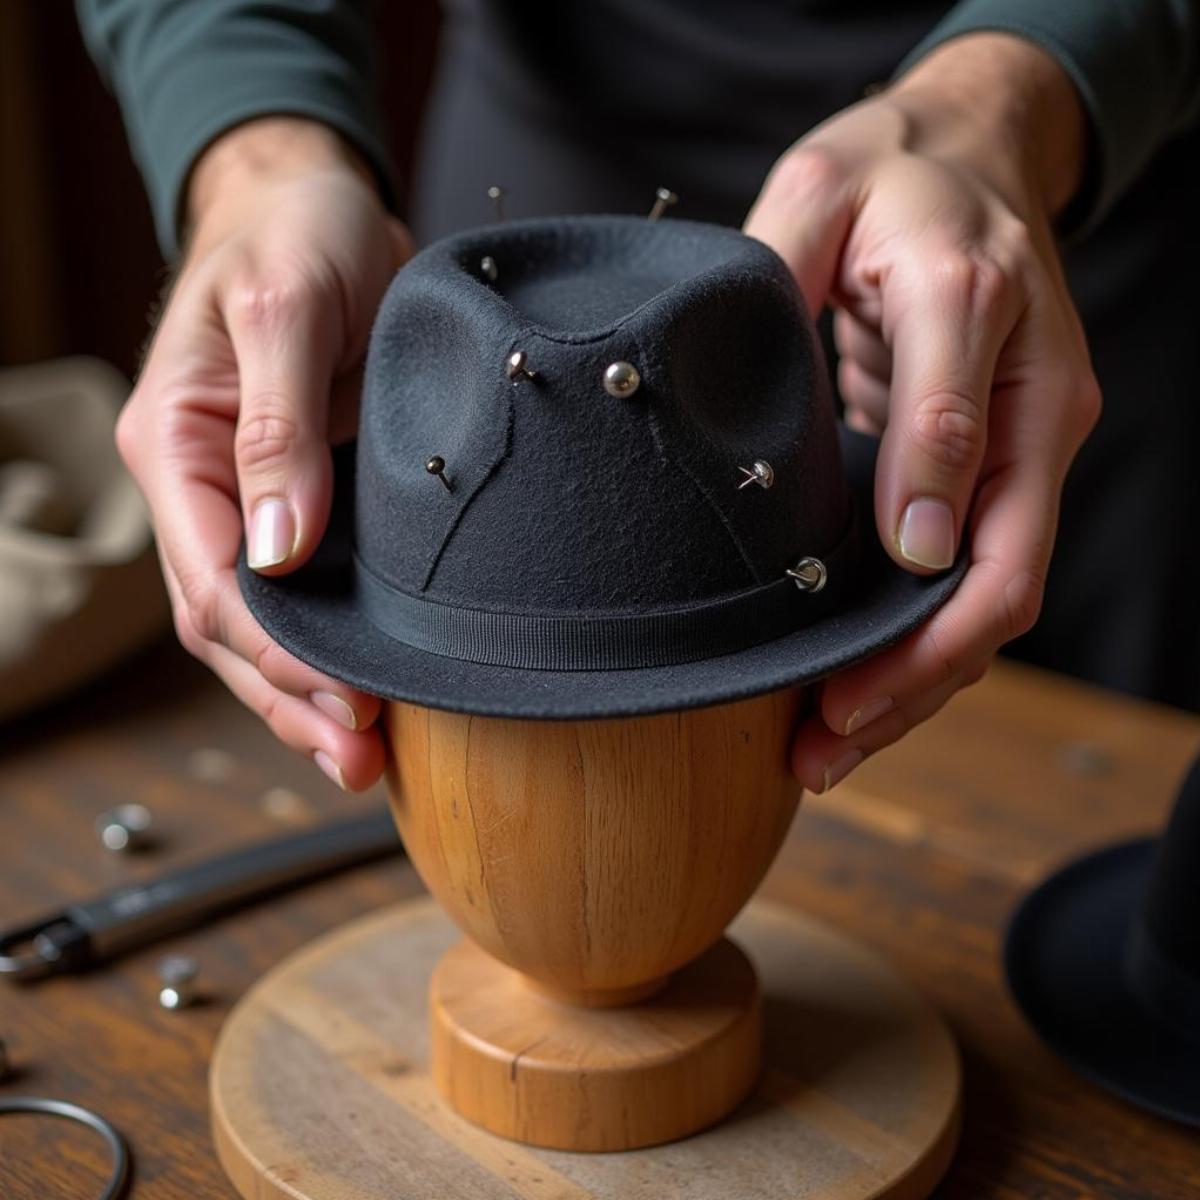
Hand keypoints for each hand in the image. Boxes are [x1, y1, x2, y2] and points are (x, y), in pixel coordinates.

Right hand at [117, 118, 410, 789]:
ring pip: (266, 624)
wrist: (319, 205)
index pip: (213, 579)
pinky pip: (312, 591)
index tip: (345, 695)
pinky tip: (375, 684)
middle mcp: (206, 489)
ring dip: (311, 691)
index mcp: (175, 447)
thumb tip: (280, 546)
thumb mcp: (282, 312)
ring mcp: (255, 501)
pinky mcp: (310, 499)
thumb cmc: (292, 236)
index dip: (277, 649)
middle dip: (292, 696)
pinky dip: (337, 645)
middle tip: (361, 758)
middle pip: (232, 624)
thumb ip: (277, 426)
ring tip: (367, 753)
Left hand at [744, 33, 1101, 792]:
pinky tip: (857, 698)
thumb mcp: (821, 186)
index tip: (863, 592)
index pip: (958, 419)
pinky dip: (922, 649)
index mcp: (972, 299)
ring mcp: (1028, 439)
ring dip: (921, 680)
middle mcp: (1025, 387)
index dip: (918, 507)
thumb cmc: (891, 176)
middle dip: (921, 658)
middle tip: (827, 727)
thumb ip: (782, 269)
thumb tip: (732, 384)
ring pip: (997, 593)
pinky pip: (976, 581)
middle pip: (1003, 556)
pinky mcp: (1006, 472)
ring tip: (829, 744)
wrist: (974, 158)